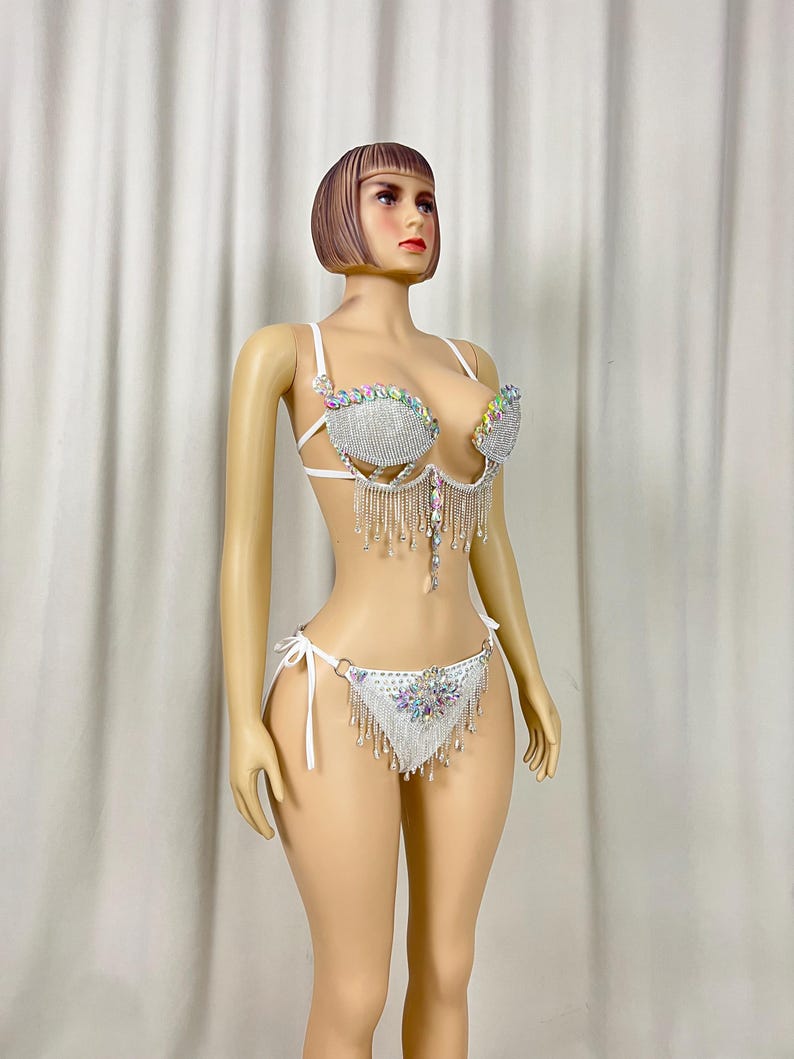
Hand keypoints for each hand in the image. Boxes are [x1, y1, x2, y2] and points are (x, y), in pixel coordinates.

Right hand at [229, 721, 284, 838]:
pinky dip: (246, 806)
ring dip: (250, 816)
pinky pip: (239, 796)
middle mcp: (235, 783)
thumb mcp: (271, 760)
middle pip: (245, 811)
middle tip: (268, 835)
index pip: (254, 811)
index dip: (262, 825)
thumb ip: (276, 781)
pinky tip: (252, 806)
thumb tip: (281, 799)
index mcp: (244, 783)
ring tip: (260, 824)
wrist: (243, 723)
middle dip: (256, 824)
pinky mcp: (235, 772)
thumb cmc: (258, 739)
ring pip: (240, 804)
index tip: (271, 835)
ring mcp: (233, 778)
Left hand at [519, 682, 560, 781]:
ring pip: (541, 747)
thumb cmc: (536, 694)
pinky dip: (531, 751)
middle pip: (549, 750)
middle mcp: (551, 727)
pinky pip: (534, 741)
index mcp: (555, 725)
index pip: (555, 749)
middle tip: (540, 779)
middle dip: (545, 765)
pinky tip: (527, 760)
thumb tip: (554, 744)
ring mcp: (542, 726)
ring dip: (538, 759)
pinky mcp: (534, 723)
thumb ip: (547, 727)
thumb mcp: (541, 711)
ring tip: (533, 771)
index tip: (550, 775)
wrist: (528, 682)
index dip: (552, 762)